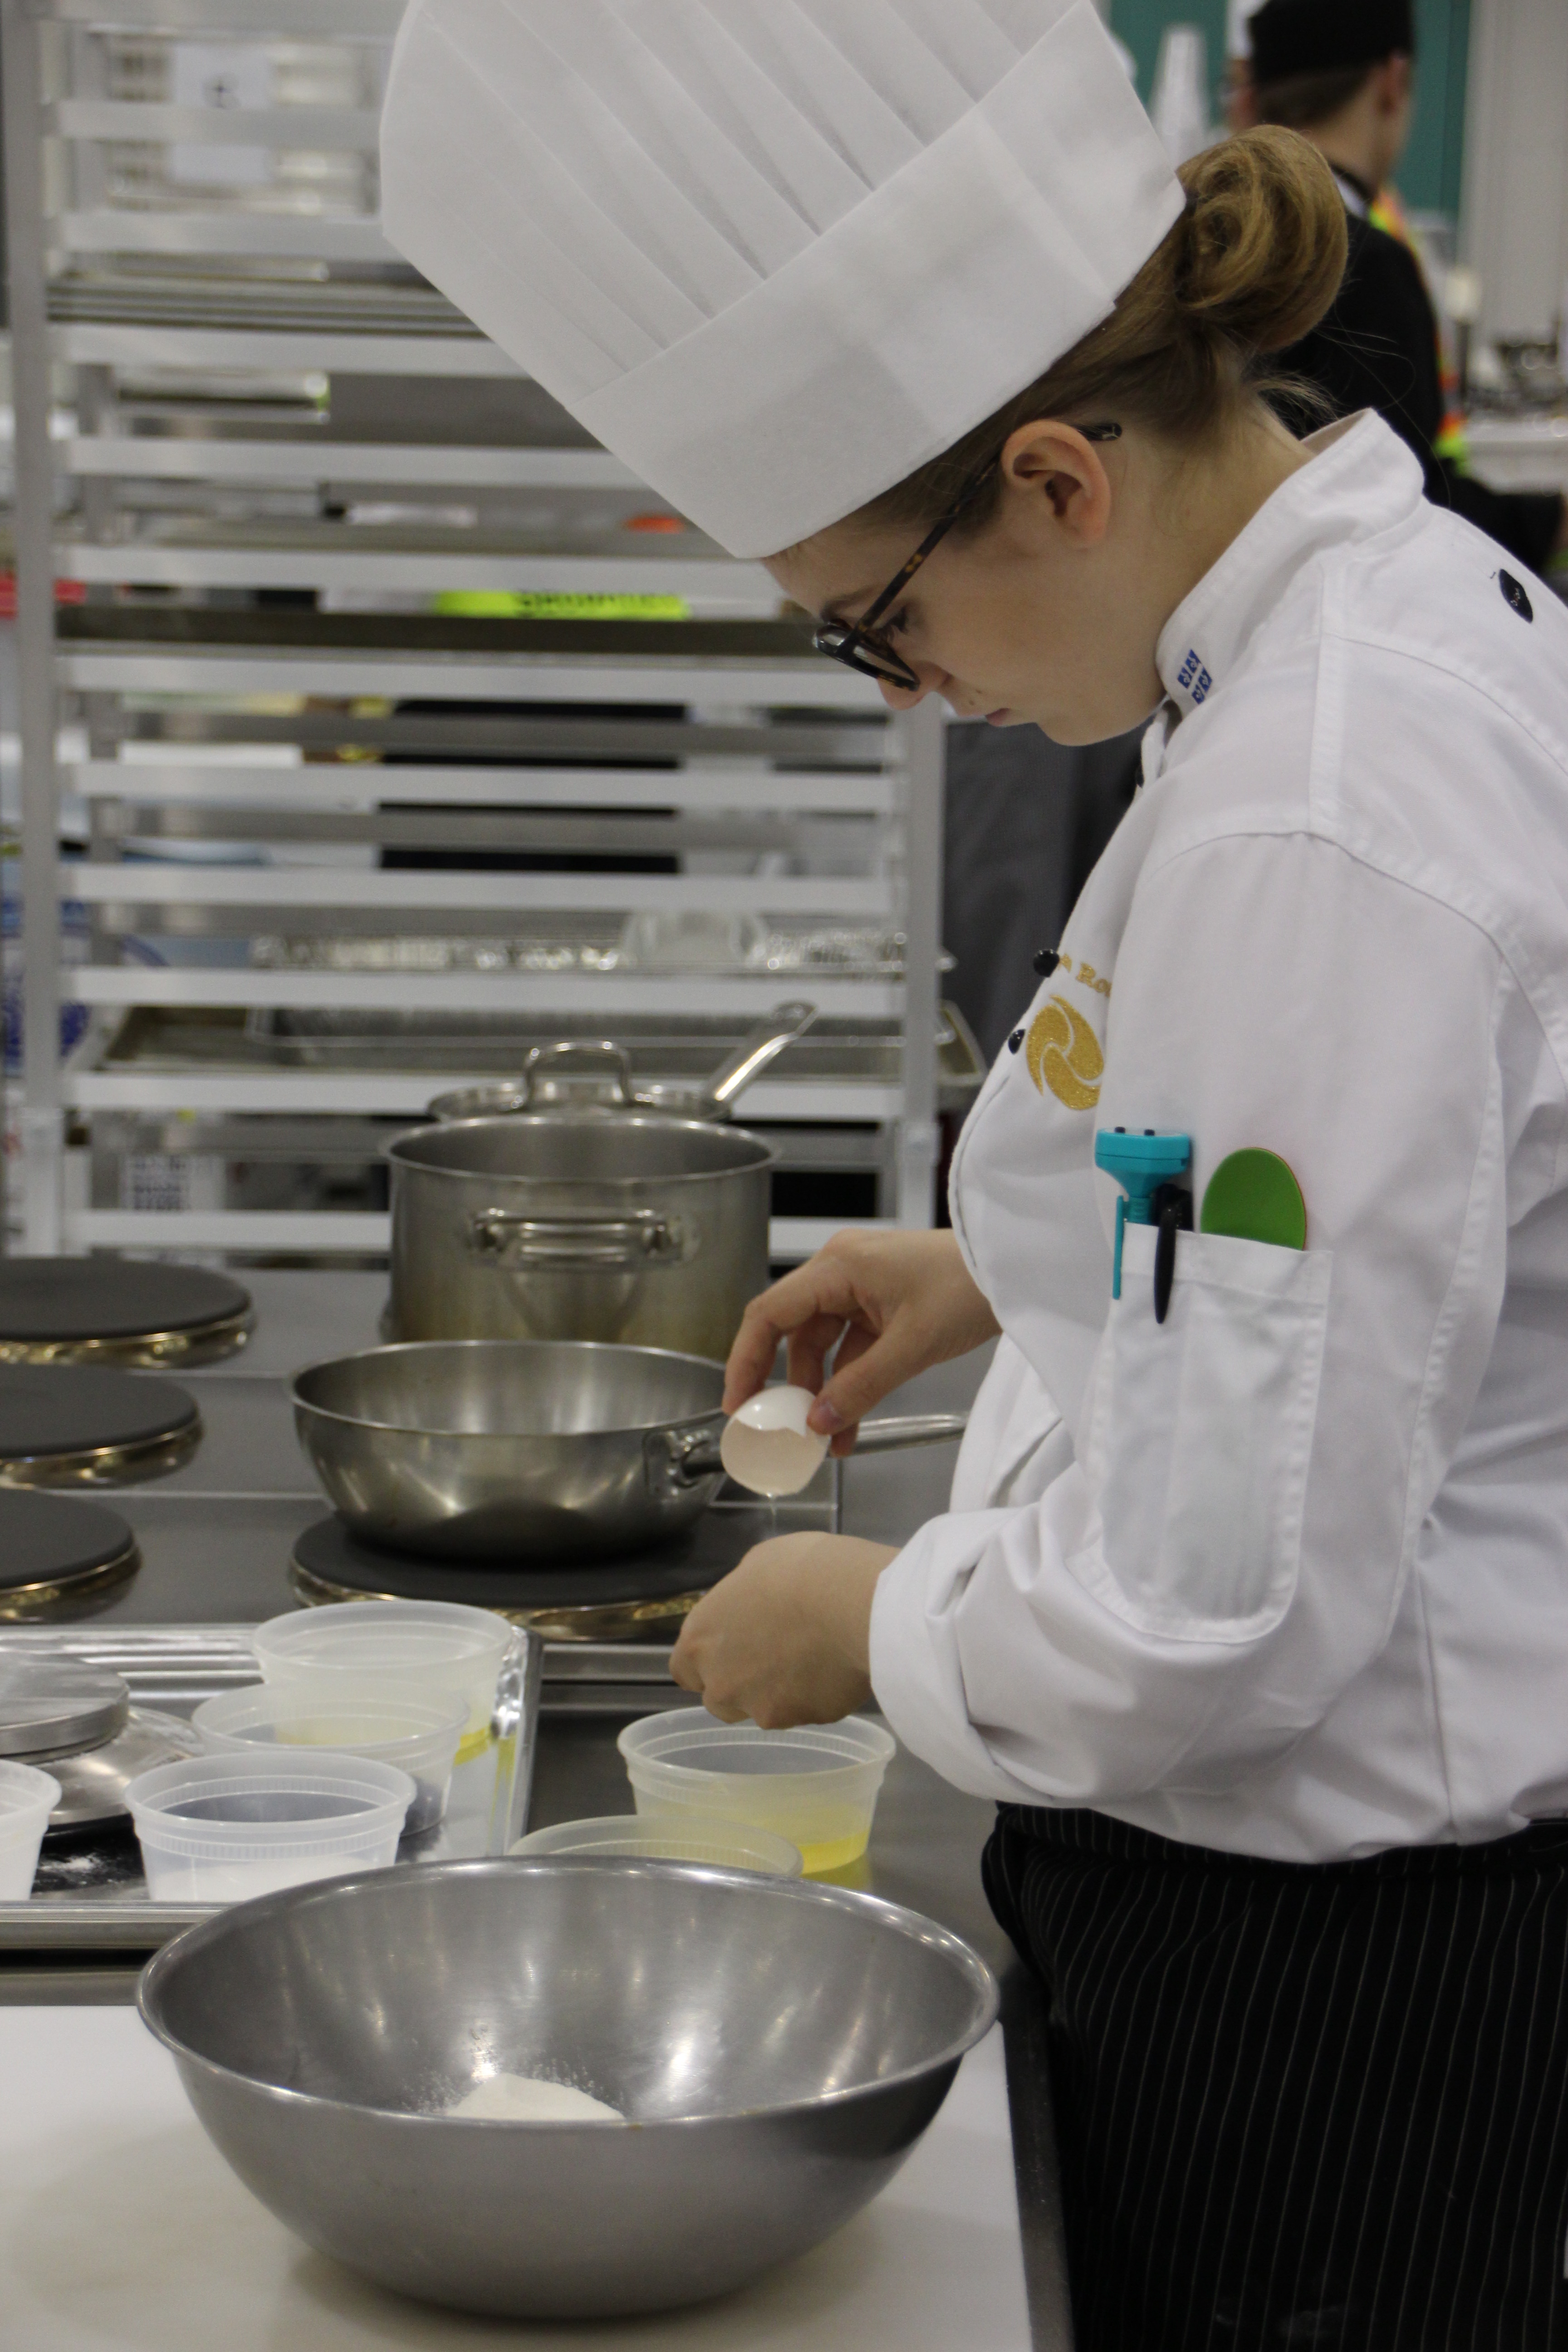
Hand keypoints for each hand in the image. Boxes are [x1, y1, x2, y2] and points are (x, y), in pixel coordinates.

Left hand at [669, 1534, 897, 1727]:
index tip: (730, 1652)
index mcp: (701, 1639)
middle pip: (720, 1699)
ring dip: (779, 1694)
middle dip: (742, 1685)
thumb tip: (749, 1608)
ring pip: (764, 1710)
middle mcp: (722, 1682)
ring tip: (813, 1659)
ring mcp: (762, 1708)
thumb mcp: (758, 1565)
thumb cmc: (802, 1570)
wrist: (854, 1604)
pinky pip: (807, 1712)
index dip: (705, 1664)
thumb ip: (740, 1599)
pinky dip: (818, 1696)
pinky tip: (838, 1666)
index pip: (684, 1670)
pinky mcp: (804, 1722)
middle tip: (776, 1656)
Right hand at [724, 1228, 999, 1454]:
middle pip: (793, 1332)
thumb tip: (817, 1424)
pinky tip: (849, 1425)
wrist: (1019, 1271)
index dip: (746, 1360)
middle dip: (787, 1385)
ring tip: (824, 1442)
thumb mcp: (912, 1345)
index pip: (770, 1313)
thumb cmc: (969, 1288)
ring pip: (824, 1346)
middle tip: (776, 1430)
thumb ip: (861, 1387)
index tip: (738, 1403)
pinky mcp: (884, 1305)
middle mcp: (842, 1271)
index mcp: (838, 1266)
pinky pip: (853, 1349)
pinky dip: (849, 1384)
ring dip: (823, 1393)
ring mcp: (863, 1288)